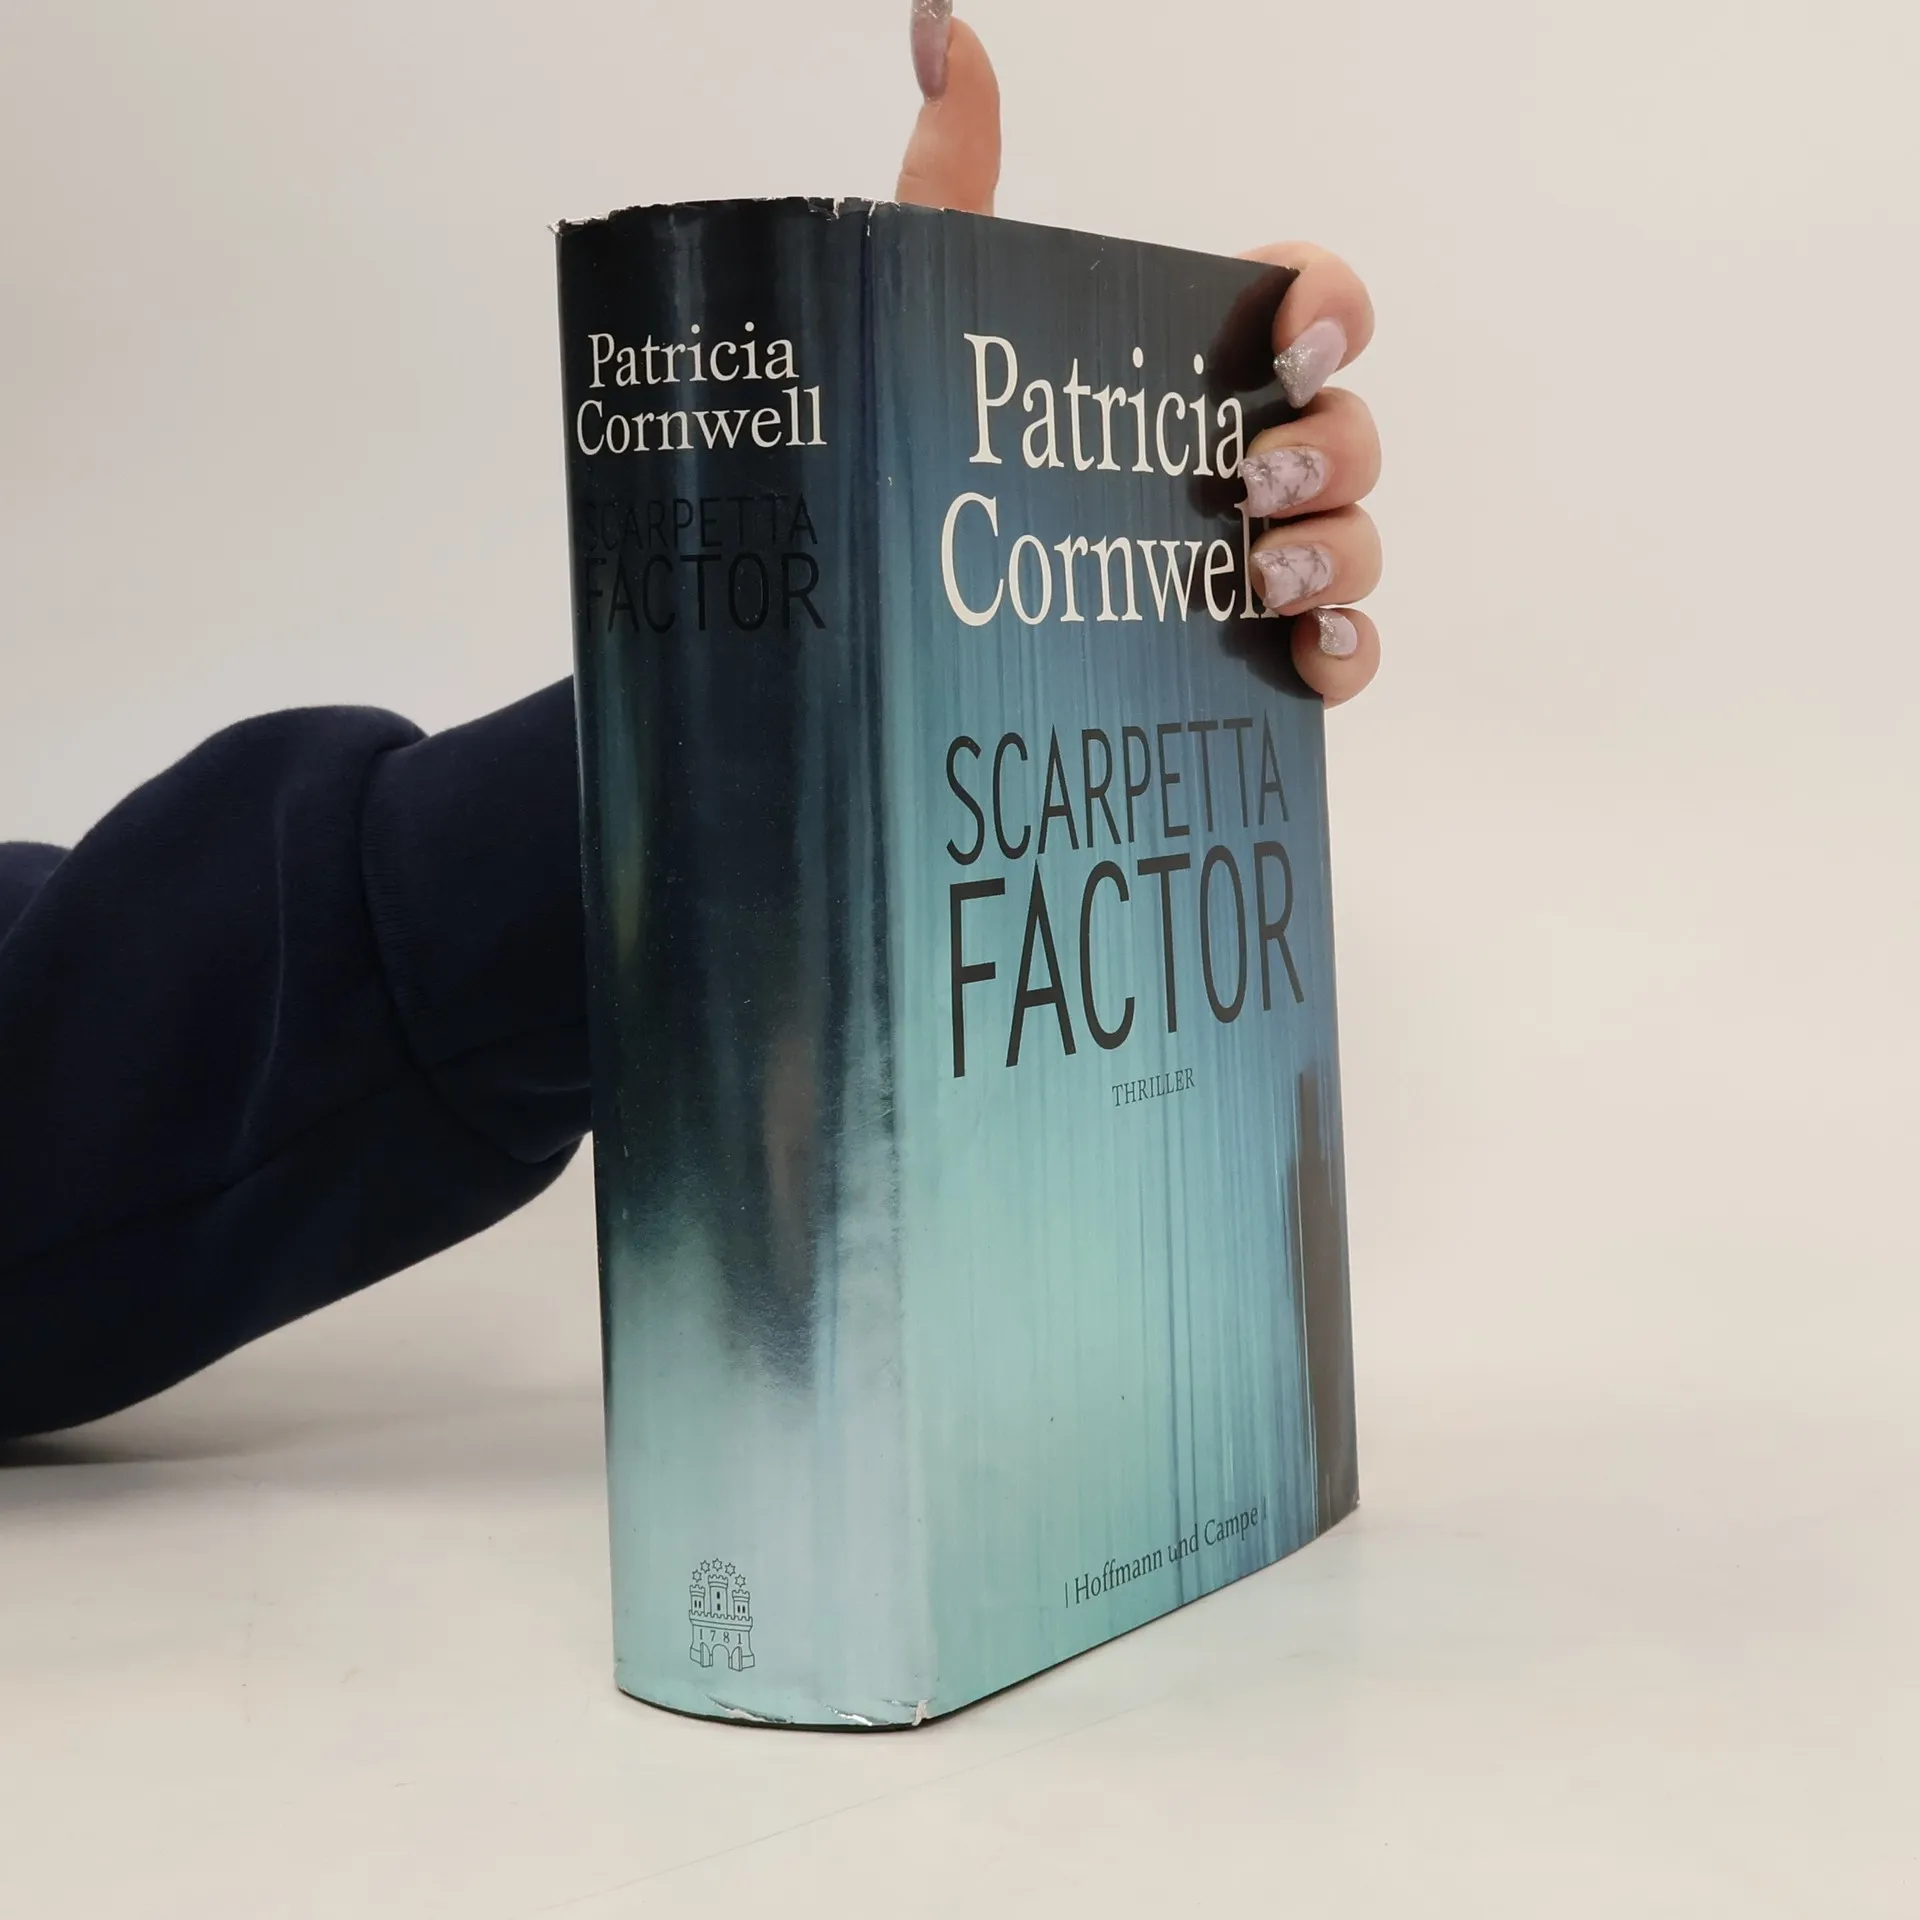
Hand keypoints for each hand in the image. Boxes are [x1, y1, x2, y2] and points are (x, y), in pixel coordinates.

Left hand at [896, 6, 1382, 706]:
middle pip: (1348, 429)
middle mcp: (1237, 458)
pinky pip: (1344, 652)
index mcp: (1190, 367)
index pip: (1311, 303)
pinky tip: (1305, 656)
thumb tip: (945, 34)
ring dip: (1334, 551)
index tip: (1295, 337)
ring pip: (1356, 540)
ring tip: (1257, 580)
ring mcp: (1254, 559)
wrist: (895, 617)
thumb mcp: (932, 315)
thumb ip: (950, 178)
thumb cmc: (926, 453)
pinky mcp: (1254, 657)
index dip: (1333, 304)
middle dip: (1326, 448)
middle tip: (1249, 487)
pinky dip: (1347, 653)